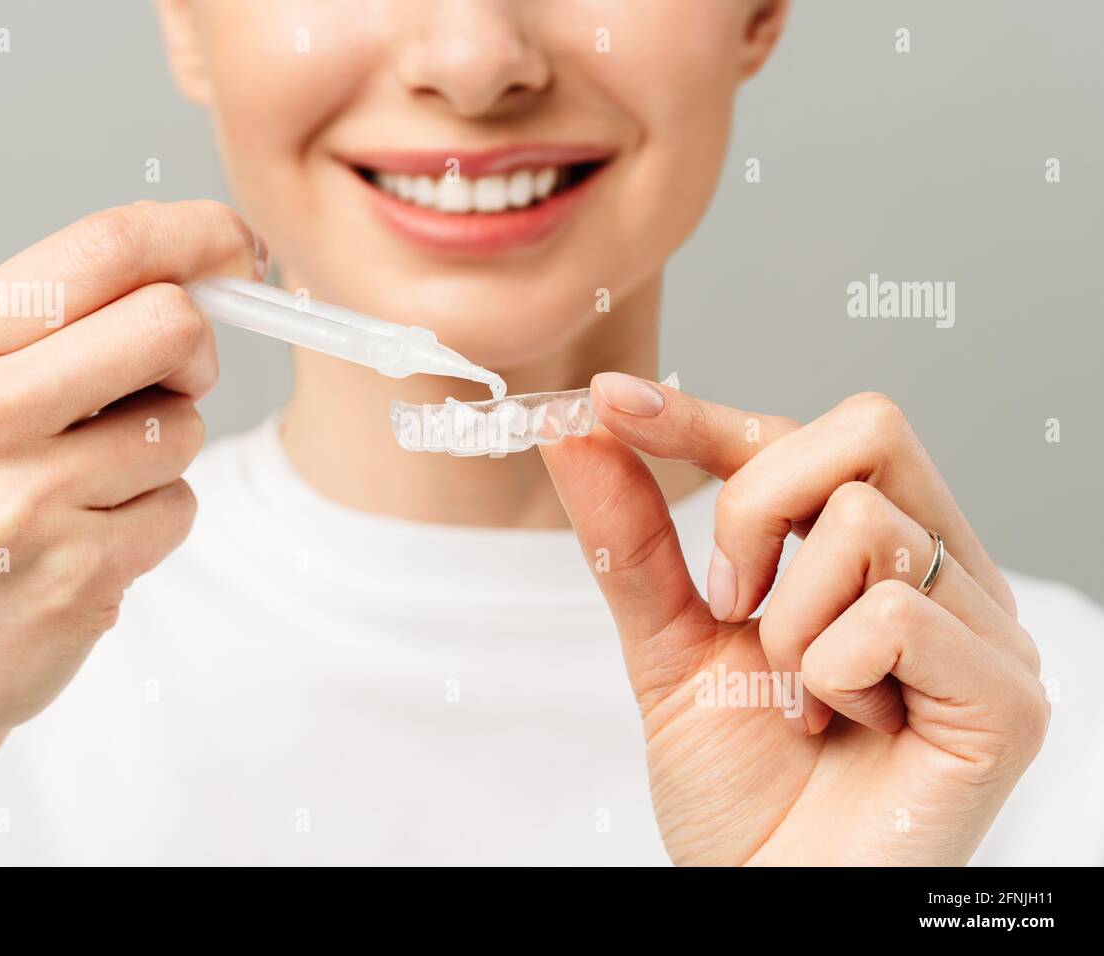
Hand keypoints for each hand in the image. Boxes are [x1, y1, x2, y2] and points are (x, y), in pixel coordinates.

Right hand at [0, 200, 264, 862]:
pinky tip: (85, 545)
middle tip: (168, 383)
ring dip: (161, 454)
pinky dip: (153, 522)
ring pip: (185, 426)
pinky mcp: (79, 576)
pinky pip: (180, 508)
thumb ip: (49, 329)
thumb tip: (191, 273)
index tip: (240, 249)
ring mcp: (27, 502)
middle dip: (194, 353)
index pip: (103, 247)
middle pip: (170, 325)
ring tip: (83, 490)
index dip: (198, 236)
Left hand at [541, 375, 1047, 864]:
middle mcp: (943, 576)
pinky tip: (843, 729)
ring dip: (787, 622)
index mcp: (872, 556)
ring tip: (797, 696)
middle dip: (756, 506)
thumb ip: (632, 538)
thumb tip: (576, 429)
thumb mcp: (669, 644)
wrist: (768, 901)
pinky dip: (831, 675)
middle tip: (730, 604)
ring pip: (868, 523)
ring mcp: (985, 633)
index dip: (706, 416)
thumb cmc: (738, 791)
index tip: (615, 402)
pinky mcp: (1006, 699)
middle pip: (867, 429)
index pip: (803, 439)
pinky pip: (898, 615)